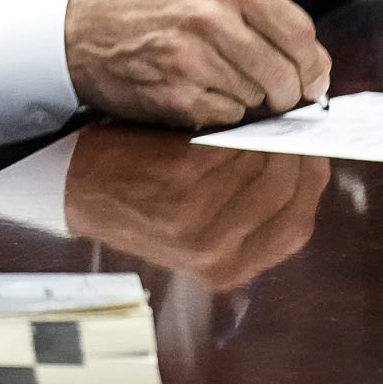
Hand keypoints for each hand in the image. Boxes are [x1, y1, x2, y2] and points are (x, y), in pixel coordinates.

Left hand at [62, 129, 324, 289]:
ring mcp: (196, 216)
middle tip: (289, 123)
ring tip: (261, 116)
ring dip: (266, 134)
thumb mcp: (196, 230)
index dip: (308, 184)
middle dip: (293, 151)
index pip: (297, 226)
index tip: (310, 151)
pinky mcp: (177, 179)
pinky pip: (229, 144)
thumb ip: (246, 214)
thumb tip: (303, 165)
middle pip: (285, 191)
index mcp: (227, 269)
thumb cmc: (138, 201)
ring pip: (262, 162)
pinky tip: (228, 114)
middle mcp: (215, 250)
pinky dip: (233, 125)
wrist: (72, 188)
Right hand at [63, 0, 329, 128]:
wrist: (80, 37)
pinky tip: (194, 92)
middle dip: (284, 91)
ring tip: (214, 80)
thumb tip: (316, 70)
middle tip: (268, 92)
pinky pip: (228, 115)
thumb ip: (262, 20)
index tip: (309, 77)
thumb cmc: (147, 16)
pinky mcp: (178, 93)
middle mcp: (210, 15)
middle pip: (285, 72)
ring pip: (258, 96)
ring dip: (246, 98)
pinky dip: (219, 111)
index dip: (312, 63)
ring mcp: (193, 56)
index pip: (300, 32)